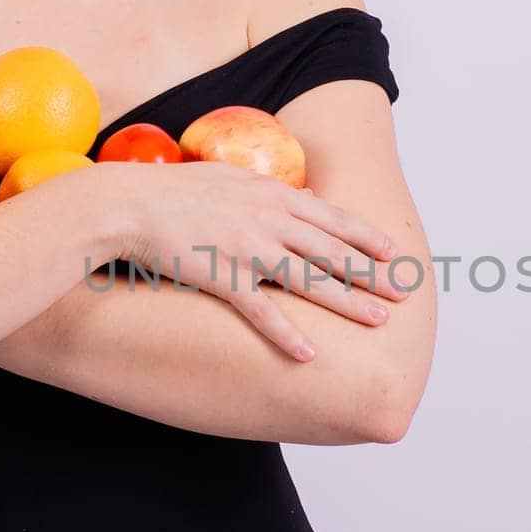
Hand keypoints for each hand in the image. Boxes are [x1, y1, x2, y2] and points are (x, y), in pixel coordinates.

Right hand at [110, 161, 409, 359]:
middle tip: (402, 293)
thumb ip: (269, 190)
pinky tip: (310, 353)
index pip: (331, 218)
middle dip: (371, 273)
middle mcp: (267, 220)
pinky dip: (287, 334)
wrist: (127, 203)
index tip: (392, 253)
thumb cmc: (173, 191)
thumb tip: (303, 197)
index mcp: (270, 195)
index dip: (365, 237)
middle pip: (331, 251)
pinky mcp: (222, 277)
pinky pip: (261, 311)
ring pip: (309, 280)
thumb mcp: (229, 178)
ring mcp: (247, 249)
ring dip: (347, 303)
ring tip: (378, 322)